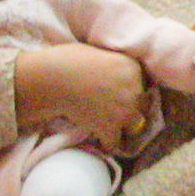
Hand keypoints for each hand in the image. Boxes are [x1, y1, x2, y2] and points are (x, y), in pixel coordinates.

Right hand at [19, 44, 155, 149]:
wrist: (51, 79)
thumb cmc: (68, 59)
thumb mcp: (100, 52)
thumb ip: (115, 63)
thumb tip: (116, 69)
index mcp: (133, 68)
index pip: (143, 83)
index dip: (131, 89)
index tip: (119, 92)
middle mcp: (135, 90)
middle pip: (143, 105)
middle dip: (131, 107)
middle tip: (114, 109)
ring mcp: (124, 111)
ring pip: (134, 125)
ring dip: (123, 126)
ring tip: (109, 125)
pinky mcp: (110, 128)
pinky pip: (115, 143)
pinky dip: (108, 144)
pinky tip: (101, 140)